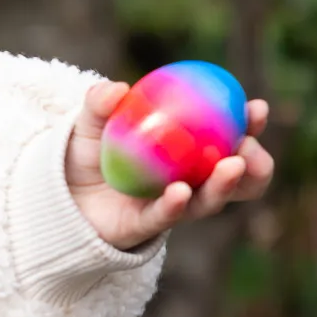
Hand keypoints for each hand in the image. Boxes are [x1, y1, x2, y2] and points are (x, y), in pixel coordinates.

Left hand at [66, 81, 274, 250]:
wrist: (59, 195)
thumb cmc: (87, 155)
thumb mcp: (89, 123)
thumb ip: (100, 103)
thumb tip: (118, 89)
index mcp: (189, 151)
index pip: (229, 136)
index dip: (249, 125)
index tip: (256, 108)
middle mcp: (189, 180)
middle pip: (234, 175)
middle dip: (254, 162)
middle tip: (249, 146)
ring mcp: (172, 205)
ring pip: (209, 200)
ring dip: (225, 185)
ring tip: (233, 166)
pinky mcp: (147, 227)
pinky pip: (166, 216)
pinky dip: (176, 204)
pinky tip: (180, 190)